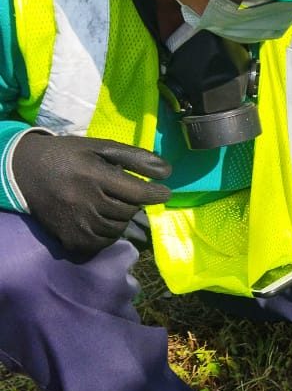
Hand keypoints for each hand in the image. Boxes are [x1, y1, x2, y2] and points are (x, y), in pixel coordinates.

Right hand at [12, 133, 171, 256]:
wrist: (25, 171)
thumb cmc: (69, 156)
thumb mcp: (101, 148)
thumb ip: (135, 158)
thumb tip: (167, 172)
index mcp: (93, 175)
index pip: (137, 192)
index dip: (156, 194)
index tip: (164, 193)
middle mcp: (84, 200)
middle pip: (128, 211)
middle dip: (132, 202)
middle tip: (121, 193)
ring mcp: (76, 222)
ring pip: (117, 229)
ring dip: (120, 218)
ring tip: (108, 204)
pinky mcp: (69, 238)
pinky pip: (101, 243)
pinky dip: (106, 234)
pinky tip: (98, 219)